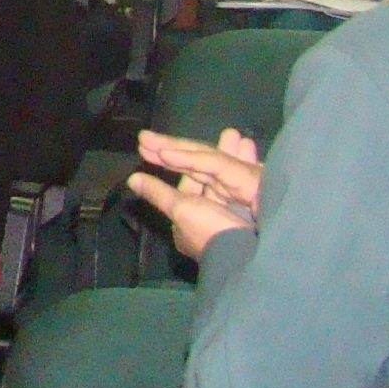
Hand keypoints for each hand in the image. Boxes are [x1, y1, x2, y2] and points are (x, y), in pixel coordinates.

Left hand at [128, 127, 264, 258]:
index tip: (198, 147)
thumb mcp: (179, 209)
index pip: (191, 184)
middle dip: (223, 154)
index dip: (191, 162)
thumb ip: (159, 193)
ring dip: (238, 157)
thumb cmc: (208, 231)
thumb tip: (133, 179)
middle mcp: (214, 216)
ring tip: (244, 138)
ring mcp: (237, 215)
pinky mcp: (255, 214)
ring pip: (233, 179)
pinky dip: (251, 168)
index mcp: (194, 219)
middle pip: (215, 178)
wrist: (247, 254)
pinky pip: (249, 185)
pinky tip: (254, 150)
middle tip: (232, 134)